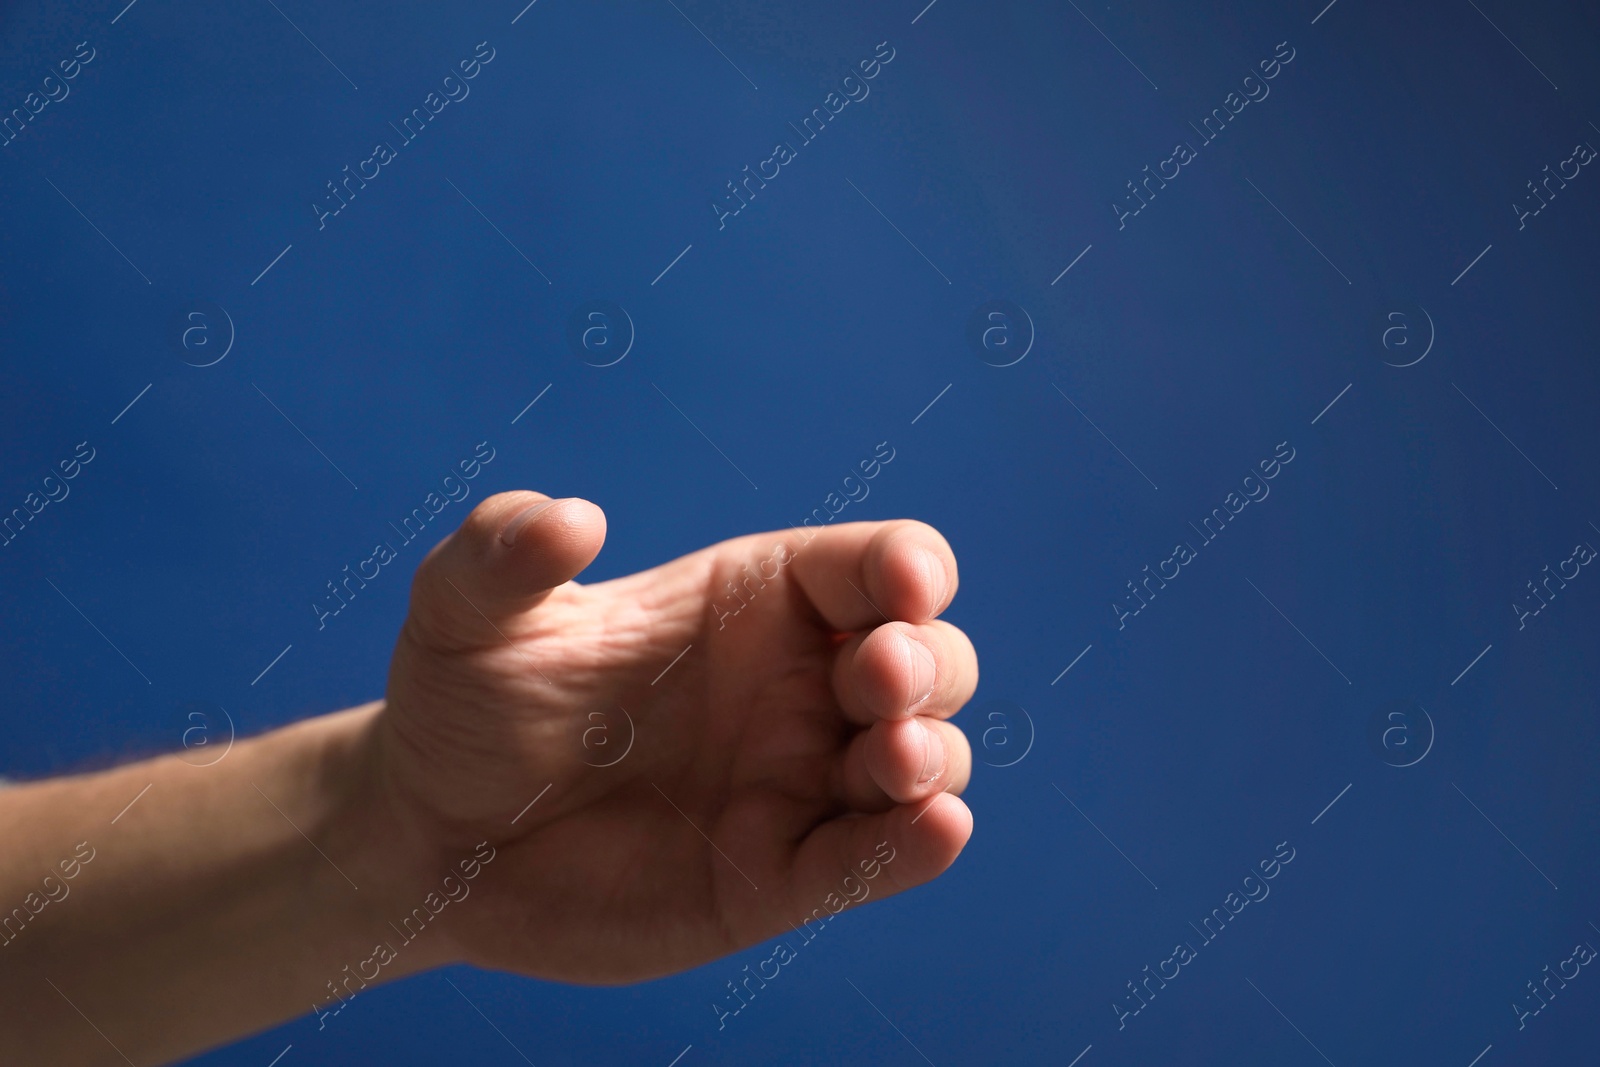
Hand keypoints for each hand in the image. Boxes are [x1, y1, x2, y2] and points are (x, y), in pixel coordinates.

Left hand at [370, 491, 976, 982]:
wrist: (432, 835)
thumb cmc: (464, 704)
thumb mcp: (463, 607)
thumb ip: (501, 548)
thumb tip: (571, 520)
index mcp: (757, 602)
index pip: (878, 565)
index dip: (913, 569)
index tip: (903, 588)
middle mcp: (799, 687)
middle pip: (931, 658)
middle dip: (928, 663)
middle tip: (876, 677)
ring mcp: (797, 784)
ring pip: (927, 760)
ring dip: (933, 755)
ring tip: (888, 757)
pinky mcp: (780, 877)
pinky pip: (874, 862)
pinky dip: (918, 846)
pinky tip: (930, 828)